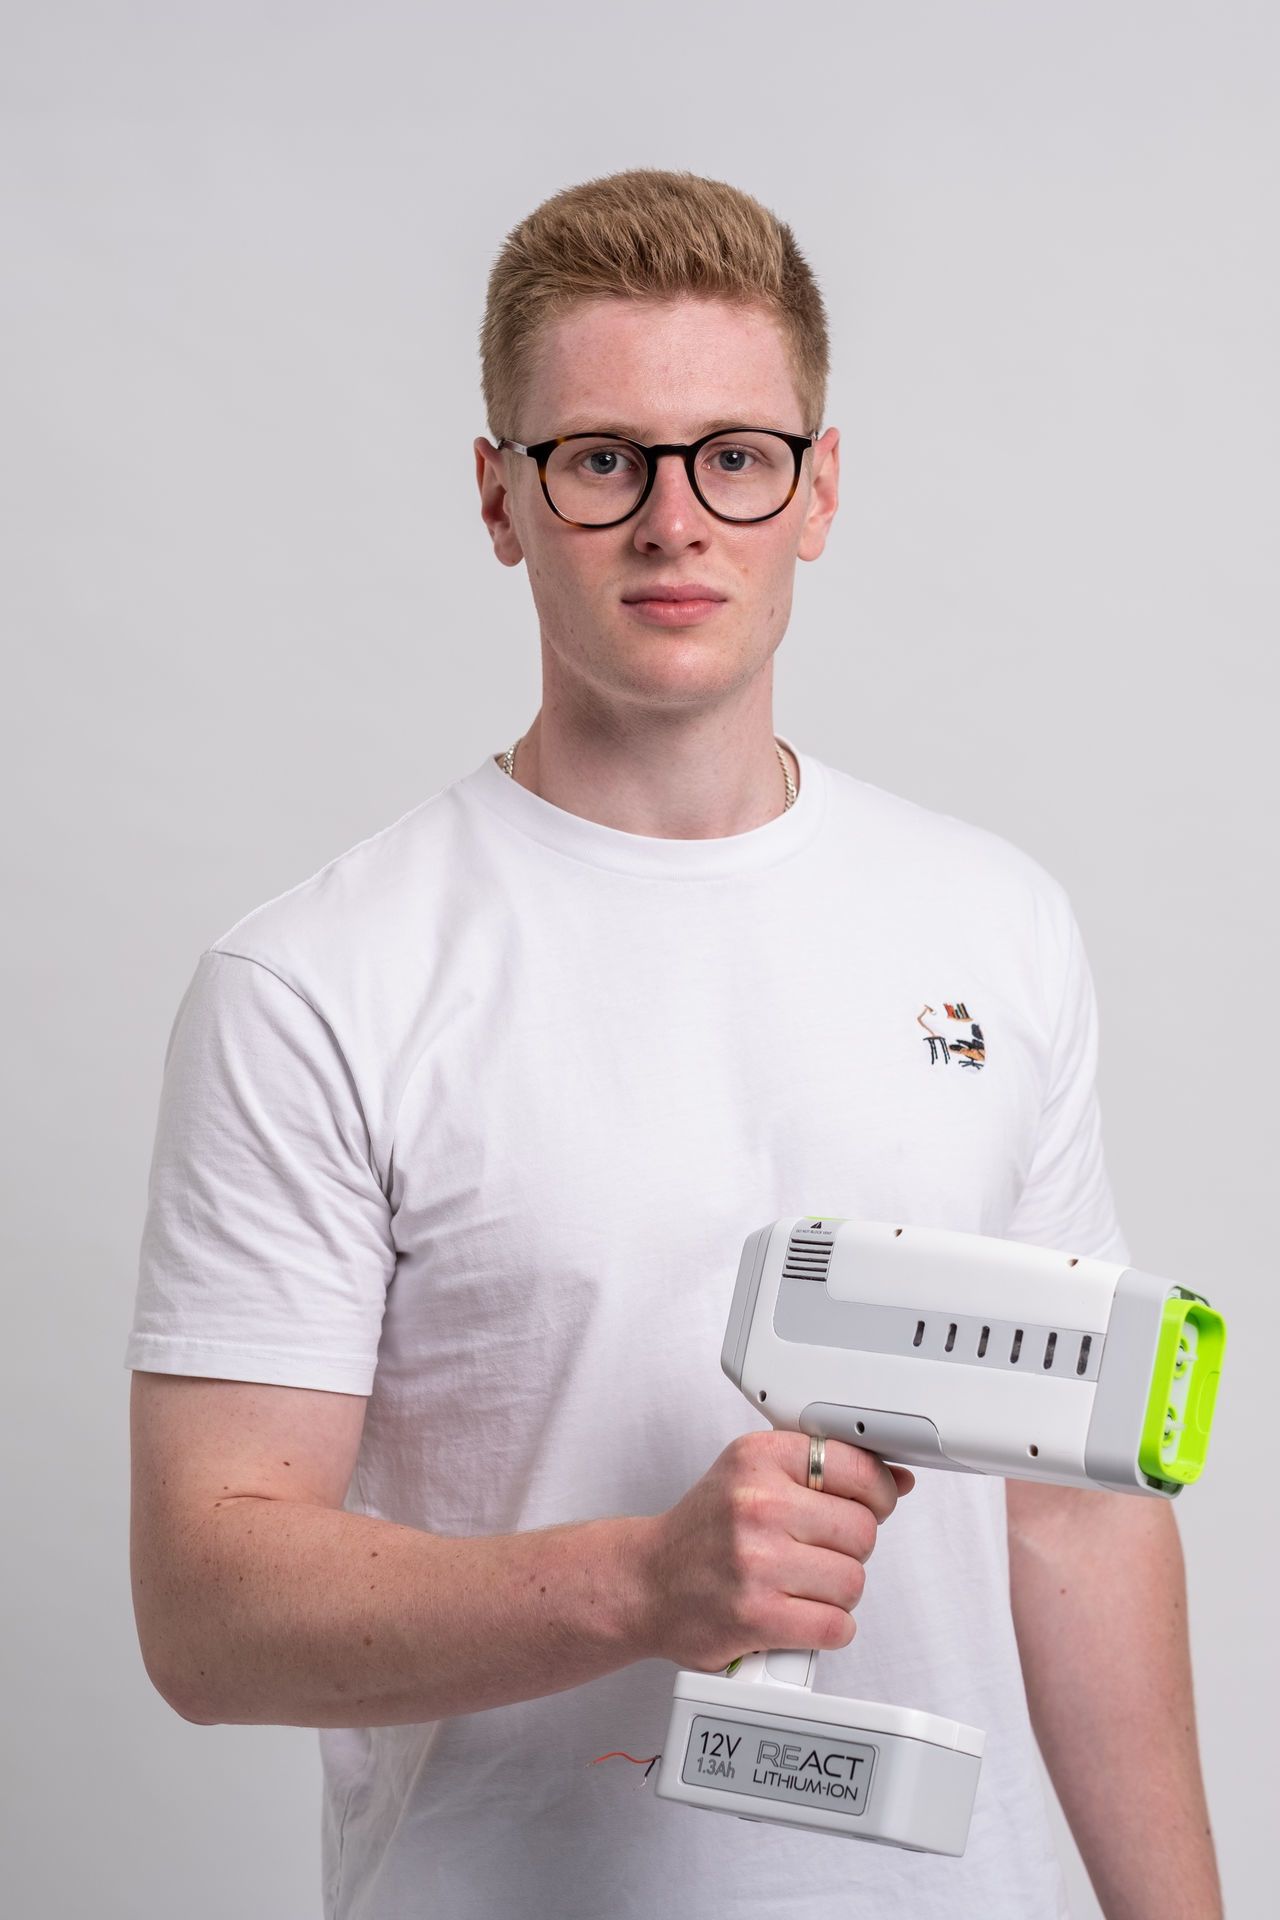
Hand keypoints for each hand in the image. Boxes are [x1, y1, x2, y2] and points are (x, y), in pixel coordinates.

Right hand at [635, 1429, 914, 1671]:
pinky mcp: (757, 1616)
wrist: (646, 1583)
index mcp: (758, 1458)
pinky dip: (827, 1627)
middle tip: (818, 1552)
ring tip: (801, 1585)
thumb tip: (898, 1480)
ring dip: (837, 1592)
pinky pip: (837, 1625)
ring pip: (854, 1581)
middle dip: (850, 1548)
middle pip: (863, 1530)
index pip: (857, 1466)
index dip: (877, 1493)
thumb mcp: (752, 1474)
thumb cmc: (704, 1531)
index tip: (870, 1504)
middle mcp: (756, 1504)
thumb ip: (822, 1470)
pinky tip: (798, 1614)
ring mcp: (756, 1561)